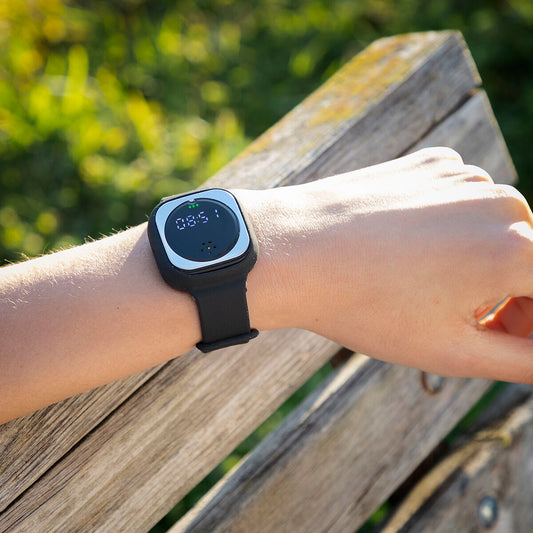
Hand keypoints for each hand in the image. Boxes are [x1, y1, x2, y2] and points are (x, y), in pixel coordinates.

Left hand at [241, 147, 532, 381]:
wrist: (292, 251)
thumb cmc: (365, 306)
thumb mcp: (450, 350)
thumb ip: (523, 358)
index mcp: (518, 250)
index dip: (527, 326)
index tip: (499, 339)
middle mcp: (502, 201)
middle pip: (529, 261)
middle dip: (510, 298)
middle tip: (465, 325)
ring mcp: (463, 175)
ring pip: (495, 230)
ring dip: (479, 262)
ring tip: (427, 289)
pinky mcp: (431, 163)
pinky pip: (461, 202)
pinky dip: (451, 228)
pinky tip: (409, 248)